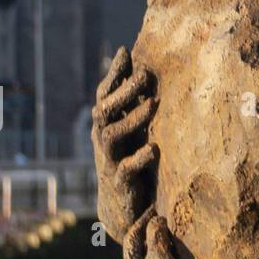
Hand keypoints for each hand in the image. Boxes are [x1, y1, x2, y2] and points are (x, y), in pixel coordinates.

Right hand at [92, 47, 157, 241]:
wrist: (120, 206)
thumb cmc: (129, 157)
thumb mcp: (131, 128)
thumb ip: (133, 101)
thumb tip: (142, 65)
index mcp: (107, 124)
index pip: (105, 94)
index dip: (113, 74)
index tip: (125, 51)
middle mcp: (103, 139)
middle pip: (106, 109)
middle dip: (124, 90)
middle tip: (146, 73)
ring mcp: (109, 160)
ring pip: (112, 135)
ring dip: (133, 118)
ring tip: (154, 103)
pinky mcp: (119, 183)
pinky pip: (125, 169)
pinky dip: (138, 158)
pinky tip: (153, 149)